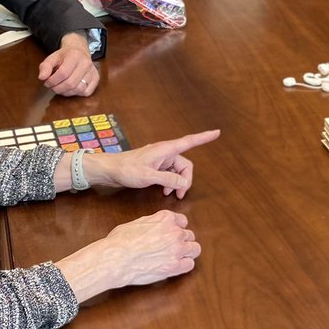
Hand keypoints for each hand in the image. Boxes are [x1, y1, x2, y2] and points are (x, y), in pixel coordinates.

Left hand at [39, 32, 97, 95]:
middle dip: (58, 88)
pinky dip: (77, 93)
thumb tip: (42, 77)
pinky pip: (86, 92)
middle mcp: (86, 63)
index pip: (63, 73)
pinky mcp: (96, 78)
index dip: (52, 81)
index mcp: (74, 56)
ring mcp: (92, 71)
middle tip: (52, 87)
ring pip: (78, 89)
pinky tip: (71, 88)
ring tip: (61, 88)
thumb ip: (45, 66)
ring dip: (66, 92)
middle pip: (70, 83)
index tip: (47, 83)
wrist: (78, 50)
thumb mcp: (52, 57)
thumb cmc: (65, 55)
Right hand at [55, 210, 200, 300]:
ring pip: (195, 249)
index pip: (183, 221)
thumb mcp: (138, 222)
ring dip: (187, 252)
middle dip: (182, 241)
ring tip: (177, 257)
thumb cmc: (120, 240)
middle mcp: (175, 232)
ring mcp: (177, 249)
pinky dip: (184, 265)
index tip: (172, 235)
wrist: (116, 258)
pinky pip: (190, 265)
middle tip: (172, 248)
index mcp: (166, 218)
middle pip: (189, 235)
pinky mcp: (174, 266)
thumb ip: (153, 223)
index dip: (177, 228)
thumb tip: (156, 226)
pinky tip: (176, 266)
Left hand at [86, 129, 220, 197]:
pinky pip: (170, 173)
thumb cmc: (127, 170)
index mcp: (165, 149)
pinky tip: (164, 190)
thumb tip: (184, 182)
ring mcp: (160, 159)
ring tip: (171, 194)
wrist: (110, 170)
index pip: (189, 142)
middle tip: (180, 195)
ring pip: (178, 170)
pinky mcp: (155, 165)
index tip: (217, 133)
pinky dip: (170, 181)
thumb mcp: (148, 177)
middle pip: (185, 163)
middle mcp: (165, 152)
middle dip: (186, 179)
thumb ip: (168, 179)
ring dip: (177, 182)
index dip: (204, 137)